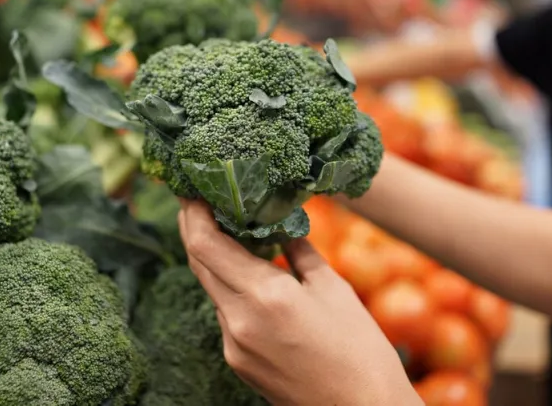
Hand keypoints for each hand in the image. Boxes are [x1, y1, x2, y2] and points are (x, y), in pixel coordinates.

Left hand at [178, 200, 420, 405]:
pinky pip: (225, 313)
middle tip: (200, 200)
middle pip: (198, 263)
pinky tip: (249, 277)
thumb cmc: (359, 350)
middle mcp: (239, 320)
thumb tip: (282, 221)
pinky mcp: (237, 361)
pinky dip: (231, 288)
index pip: (205, 245)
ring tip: (229, 231)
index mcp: (265, 295)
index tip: (193, 189)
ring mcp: (233, 345)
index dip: (192, 213)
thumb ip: (299, 249)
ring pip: (212, 288)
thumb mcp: (333, 288)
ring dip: (214, 258)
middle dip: (194, 229)